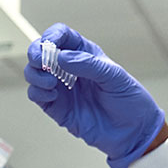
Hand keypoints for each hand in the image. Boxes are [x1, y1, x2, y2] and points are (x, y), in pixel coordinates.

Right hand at [24, 23, 167, 167]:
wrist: (134, 132)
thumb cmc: (130, 101)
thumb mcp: (115, 77)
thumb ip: (88, 65)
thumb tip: (62, 57)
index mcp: (85, 54)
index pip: (61, 35)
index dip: (52, 35)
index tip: (49, 44)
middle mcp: (70, 69)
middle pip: (41, 52)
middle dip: (36, 53)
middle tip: (41, 62)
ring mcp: (62, 88)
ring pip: (34, 73)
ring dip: (35, 75)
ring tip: (51, 83)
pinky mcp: (57, 108)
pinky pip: (36, 96)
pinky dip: (38, 93)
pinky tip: (53, 96)